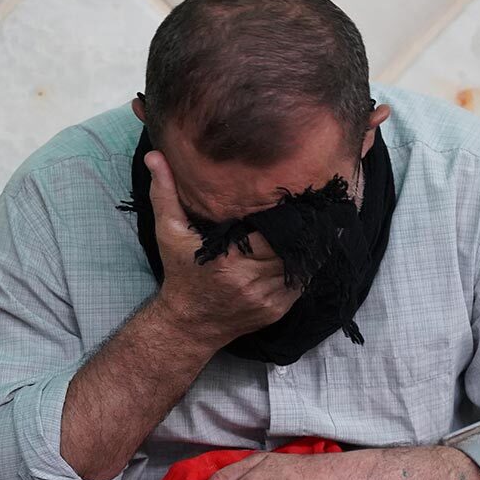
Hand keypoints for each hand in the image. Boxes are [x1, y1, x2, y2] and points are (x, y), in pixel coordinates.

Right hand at [144, 150, 303, 345]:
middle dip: (304, 227)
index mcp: (228, 259)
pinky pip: (301, 284)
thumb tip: (155, 155)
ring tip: (324, 221)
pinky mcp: (276, 309)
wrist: (189, 324)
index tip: (298, 195)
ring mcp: (266, 297)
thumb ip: (165, 194)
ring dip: (311, 245)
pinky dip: (307, 267)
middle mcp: (250, 280)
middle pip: (291, 247)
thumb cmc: (181, 274)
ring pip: (301, 266)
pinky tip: (312, 249)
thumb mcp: (169, 233)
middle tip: (319, 203)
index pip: (271, 232)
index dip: (288, 215)